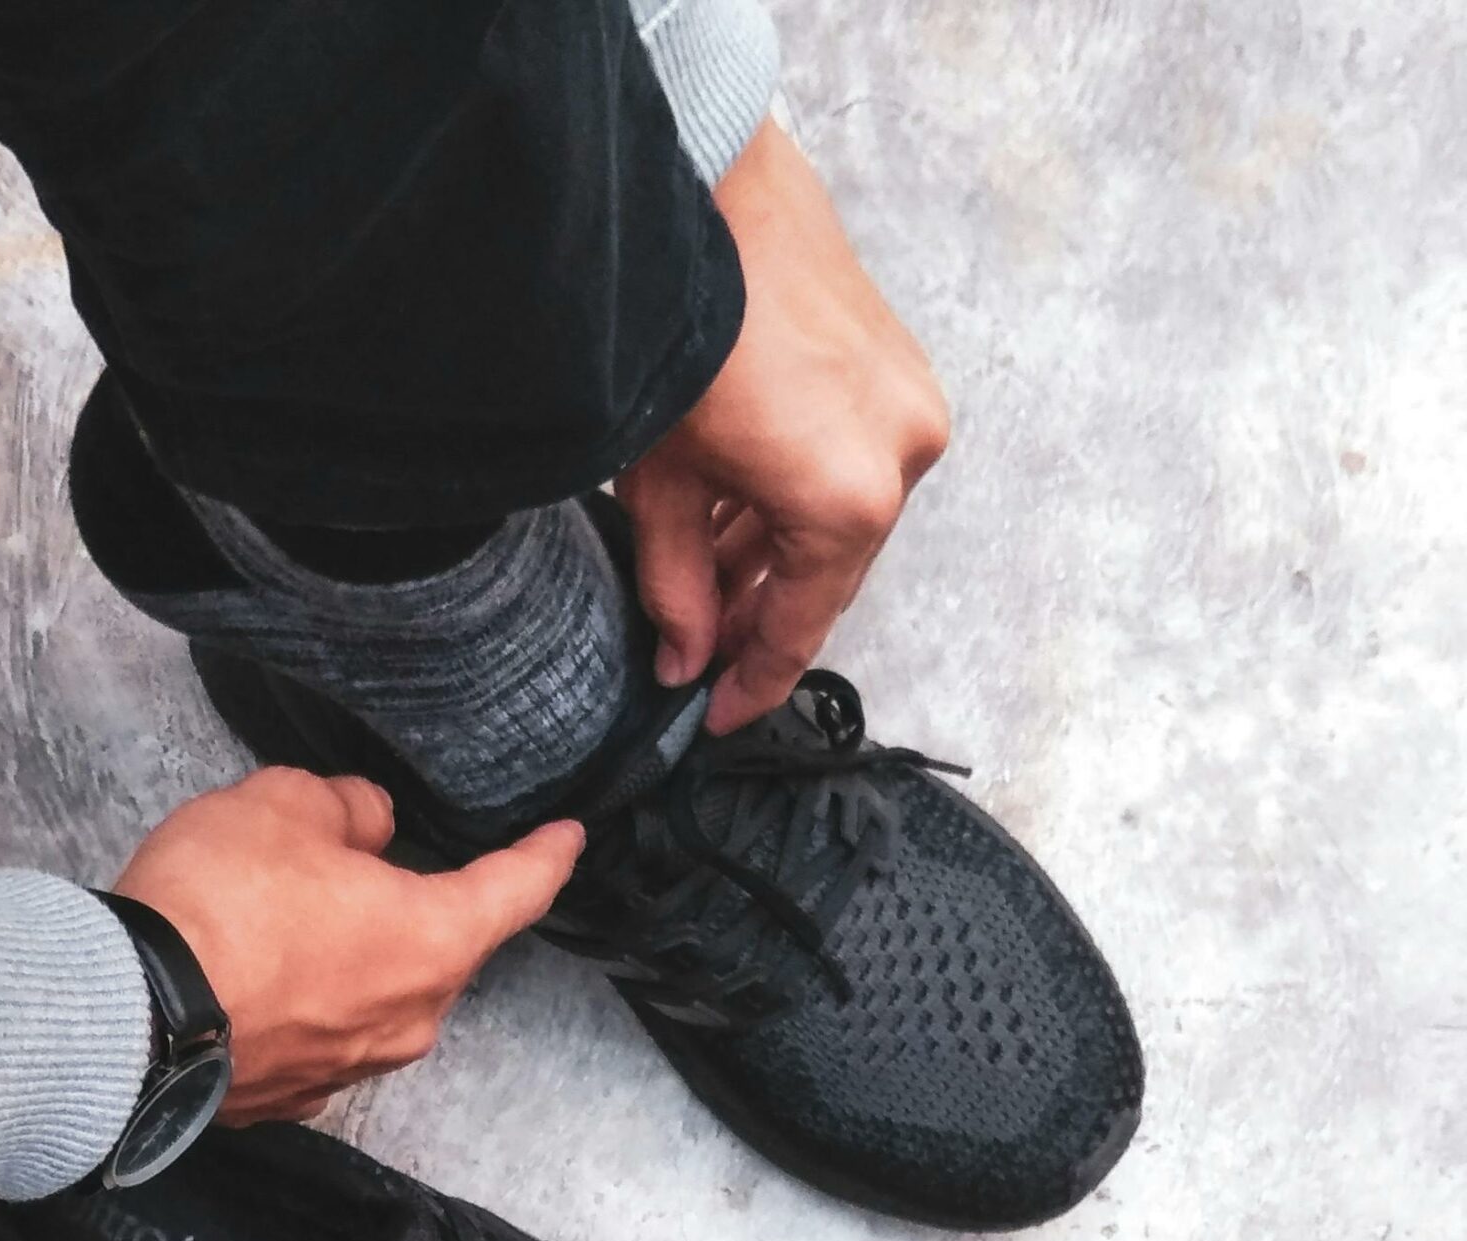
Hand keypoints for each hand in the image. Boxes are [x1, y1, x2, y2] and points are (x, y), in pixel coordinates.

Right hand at [112, 768, 582, 1122]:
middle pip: (440, 950)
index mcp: (433, 941)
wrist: (131, 1016)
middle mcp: (409, 1021)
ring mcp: (350, 1070)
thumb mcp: (284, 805)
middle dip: (416, 905)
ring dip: (354, 959)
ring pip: (379, 999)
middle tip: (361, 862)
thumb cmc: (219, 903)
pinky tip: (259, 980)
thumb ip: (347, 808)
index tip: (565, 840)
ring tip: (290, 919)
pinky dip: (306, 1006)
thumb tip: (368, 826)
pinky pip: (321, 1038)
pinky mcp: (291, 1100)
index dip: (545, 857)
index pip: (516, 890)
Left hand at [618, 117, 949, 733]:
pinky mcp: (898, 368)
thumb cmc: (680, 334)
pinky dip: (790, 499)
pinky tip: (731, 516)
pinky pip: (844, 464)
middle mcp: (901, 458)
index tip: (715, 717)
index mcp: (848, 501)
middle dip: (757, 618)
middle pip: (824, 574)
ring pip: (833, 520)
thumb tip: (685, 660)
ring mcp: (909, 408)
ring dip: (769, 556)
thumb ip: (676, 586)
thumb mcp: (660, 485)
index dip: (753, 682)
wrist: (710, 195)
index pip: (801, 626)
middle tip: (699, 658)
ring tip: (702, 584)